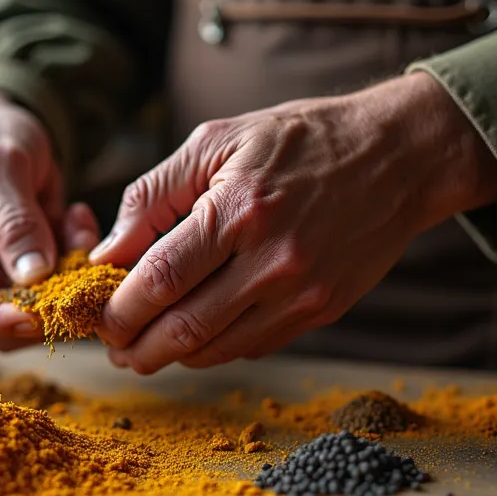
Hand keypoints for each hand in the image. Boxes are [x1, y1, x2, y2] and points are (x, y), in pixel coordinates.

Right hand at [0, 91, 100, 349]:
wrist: (6, 121)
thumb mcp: (1, 164)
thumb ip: (15, 219)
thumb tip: (33, 276)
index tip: (37, 317)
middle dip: (42, 309)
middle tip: (78, 276)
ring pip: (32, 311)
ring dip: (66, 284)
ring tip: (77, 230)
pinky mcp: (29, 267)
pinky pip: (58, 286)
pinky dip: (78, 261)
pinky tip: (79, 220)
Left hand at [91, 73, 496, 373]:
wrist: (398, 155)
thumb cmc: (299, 139)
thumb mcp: (217, 141)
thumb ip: (153, 196)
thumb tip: (107, 253)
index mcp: (239, 210)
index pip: (161, 278)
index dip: (119, 309)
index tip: (97, 316)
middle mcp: (274, 260)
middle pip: (184, 329)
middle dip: (136, 347)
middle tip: (113, 346)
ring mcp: (302, 293)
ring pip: (216, 349)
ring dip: (171, 356)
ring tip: (144, 346)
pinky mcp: (323, 311)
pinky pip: (252, 346)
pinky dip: (214, 348)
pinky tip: (196, 333)